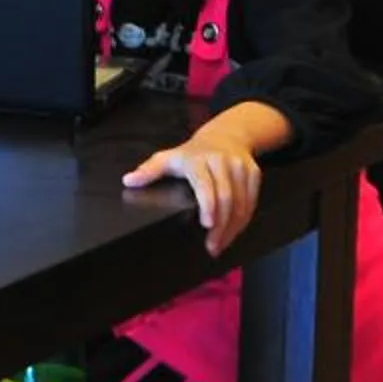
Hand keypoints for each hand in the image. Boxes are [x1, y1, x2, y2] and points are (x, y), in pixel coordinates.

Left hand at [123, 131, 263, 255]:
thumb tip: (128, 181)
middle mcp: (222, 162)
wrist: (226, 135)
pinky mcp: (253, 173)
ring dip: (233, 228)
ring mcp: (240, 167)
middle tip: (212, 247)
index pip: (205, 185)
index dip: (208, 206)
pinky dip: (243, 221)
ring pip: (241, 203)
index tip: (207, 225)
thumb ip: (150, 170)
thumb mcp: (169, 157)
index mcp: (198, 160)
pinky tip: (233, 233)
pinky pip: (251, 202)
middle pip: (226, 198)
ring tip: (220, 245)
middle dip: (221, 226)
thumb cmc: (192, 153)